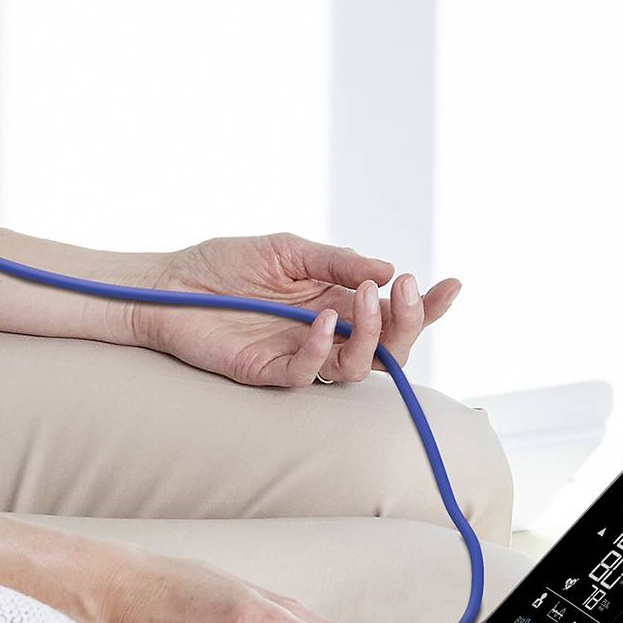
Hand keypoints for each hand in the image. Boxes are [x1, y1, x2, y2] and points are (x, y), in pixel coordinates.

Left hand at [132, 231, 462, 387]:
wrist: (169, 283)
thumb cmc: (225, 265)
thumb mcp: (288, 249)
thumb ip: (336, 262)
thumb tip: (385, 271)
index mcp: (336, 302)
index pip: (391, 312)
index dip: (426, 306)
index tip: (452, 287)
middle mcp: (326, 333)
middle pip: (387, 346)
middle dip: (408, 322)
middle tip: (406, 291)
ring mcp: (300, 355)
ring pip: (356, 367)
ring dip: (370, 335)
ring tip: (363, 301)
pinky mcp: (268, 372)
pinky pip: (308, 374)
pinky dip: (320, 349)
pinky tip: (319, 320)